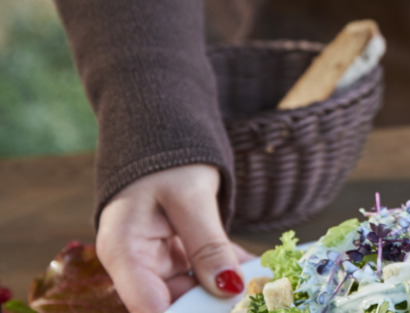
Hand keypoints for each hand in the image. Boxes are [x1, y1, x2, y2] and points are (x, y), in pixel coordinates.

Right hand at [97, 164, 252, 312]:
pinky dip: (232, 271)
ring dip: (229, 288)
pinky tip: (257, 269)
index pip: (148, 307)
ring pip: (196, 292)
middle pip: (174, 304)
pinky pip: (208, 274)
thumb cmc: (166, 160)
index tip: (227, 308)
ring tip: (262, 282)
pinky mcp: (180, 259)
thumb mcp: (190, 196)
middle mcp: (137, 264)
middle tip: (254, 294)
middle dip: (214, 304)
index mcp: (123, 250)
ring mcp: (159, 263)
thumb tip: (229, 288)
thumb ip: (208, 244)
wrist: (162, 137)